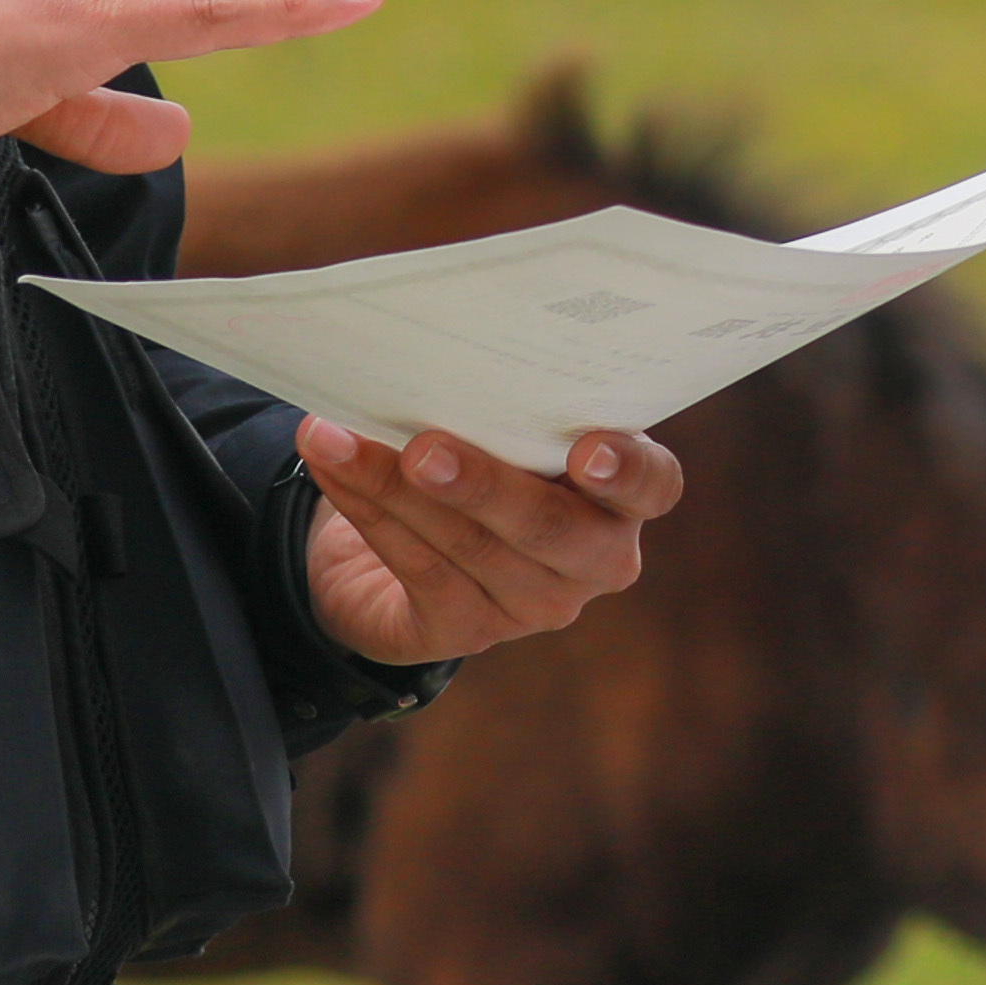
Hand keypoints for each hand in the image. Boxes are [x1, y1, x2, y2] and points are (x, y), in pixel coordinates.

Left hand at [295, 416, 681, 665]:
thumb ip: (506, 404)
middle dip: (483, 485)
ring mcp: (534, 604)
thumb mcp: (508, 427)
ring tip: (339, 439)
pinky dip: (368, 510)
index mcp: (621, 495)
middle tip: (425, 448)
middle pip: (551, 528)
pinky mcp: (467, 631)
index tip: (587, 448)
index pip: (652, 485)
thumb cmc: (482, 455)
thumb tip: (433, 353)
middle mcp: (593, 558)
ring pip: (468, 547)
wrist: (412, 540)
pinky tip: (333, 465)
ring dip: (395, 487)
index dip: (627, 470)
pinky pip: (418, 568)